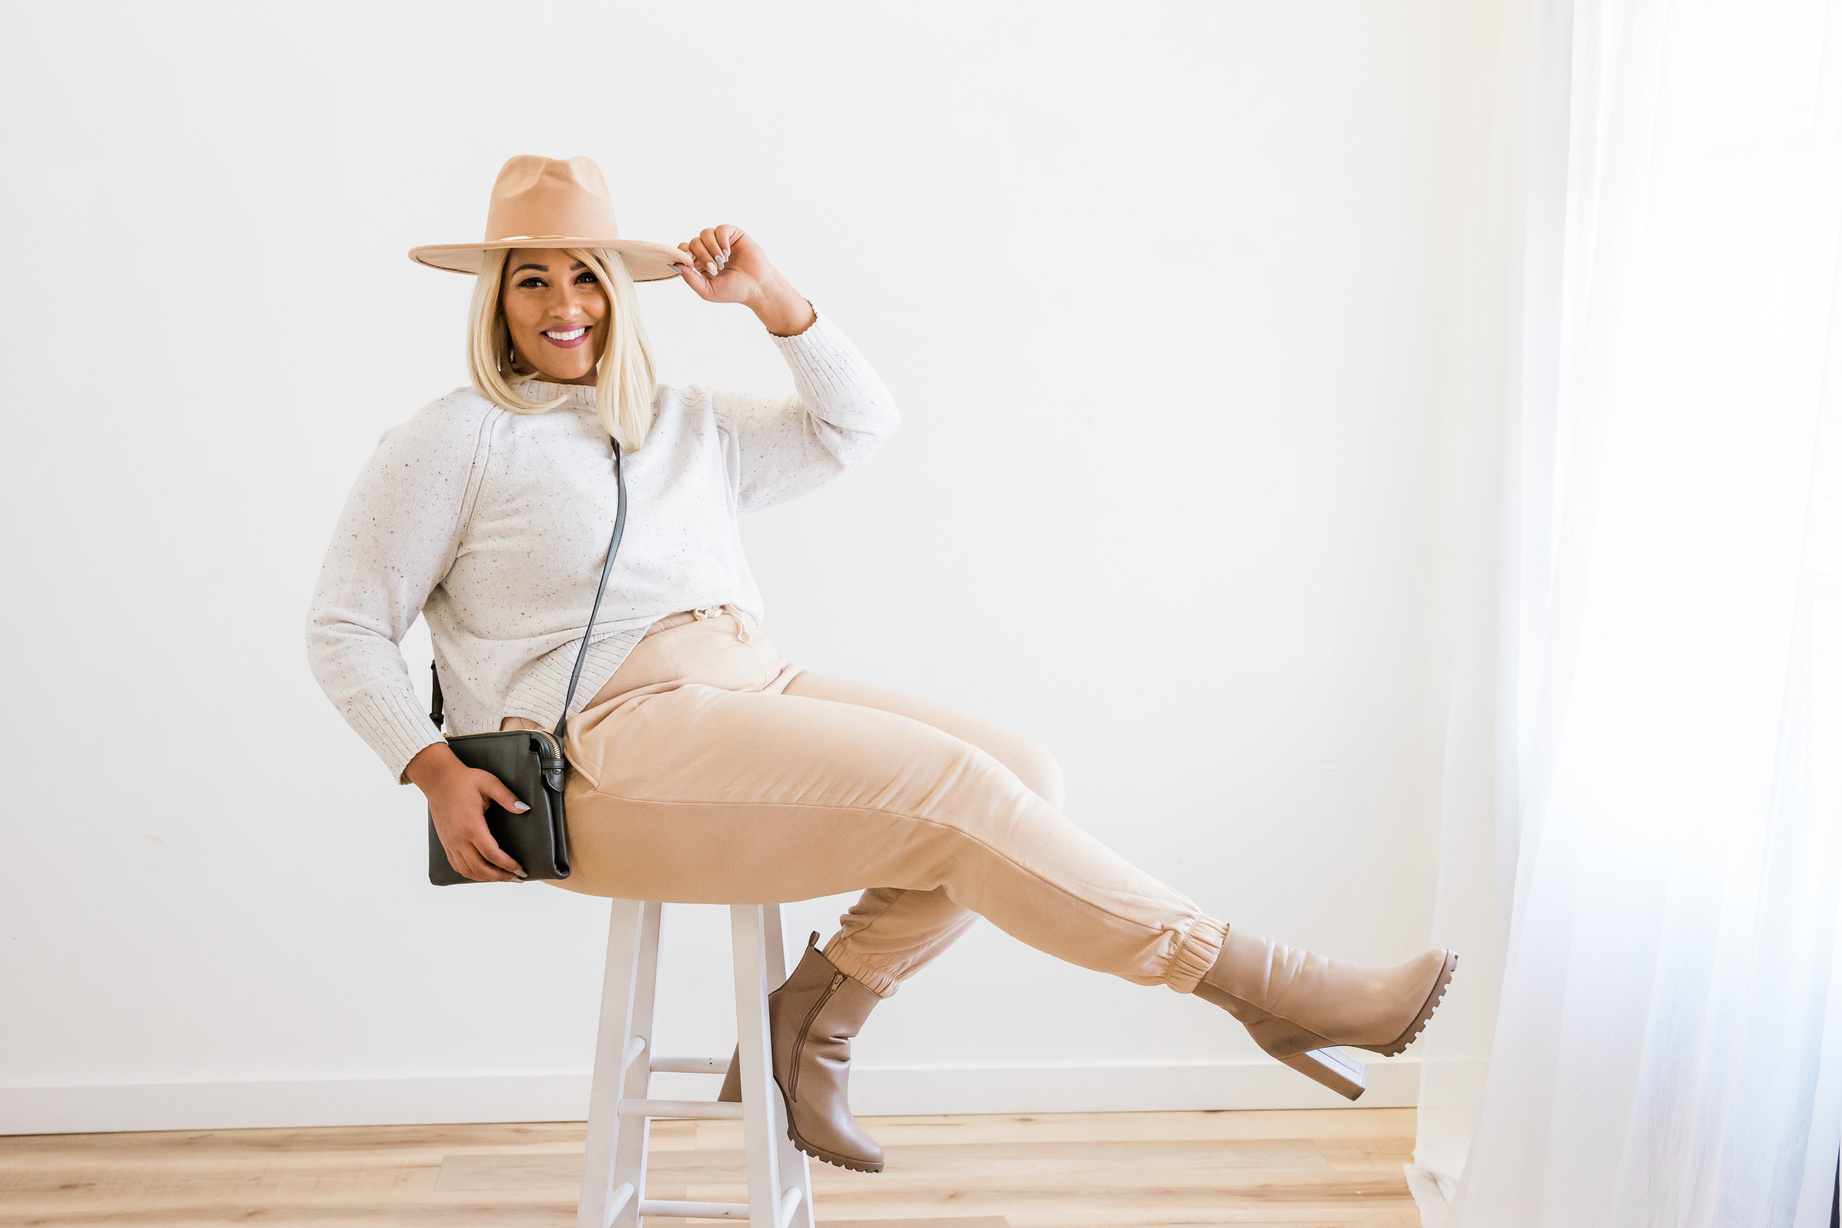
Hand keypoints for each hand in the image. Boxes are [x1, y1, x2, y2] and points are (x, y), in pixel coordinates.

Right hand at [404, 742, 527, 881]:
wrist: (438, 779)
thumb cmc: (464, 780)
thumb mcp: (489, 783)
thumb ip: (507, 797)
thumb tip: (524, 809)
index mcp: (471, 825)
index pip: (491, 854)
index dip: (507, 864)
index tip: (521, 869)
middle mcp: (458, 838)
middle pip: (480, 868)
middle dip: (500, 876)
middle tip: (517, 878)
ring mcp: (450, 843)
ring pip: (468, 871)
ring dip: (486, 878)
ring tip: (503, 877)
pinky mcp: (446, 843)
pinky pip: (457, 866)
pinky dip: (472, 874)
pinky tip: (483, 873)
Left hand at [674, 225, 816, 336]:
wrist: (757, 288)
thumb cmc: (734, 291)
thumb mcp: (707, 290)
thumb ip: (690, 278)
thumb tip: (675, 264)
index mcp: (700, 263)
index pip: (683, 250)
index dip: (684, 254)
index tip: (692, 264)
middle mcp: (708, 250)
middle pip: (693, 242)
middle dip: (702, 255)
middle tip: (714, 269)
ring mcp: (720, 241)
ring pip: (705, 233)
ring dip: (711, 248)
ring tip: (722, 261)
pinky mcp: (733, 235)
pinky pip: (720, 229)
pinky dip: (721, 240)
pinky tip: (727, 252)